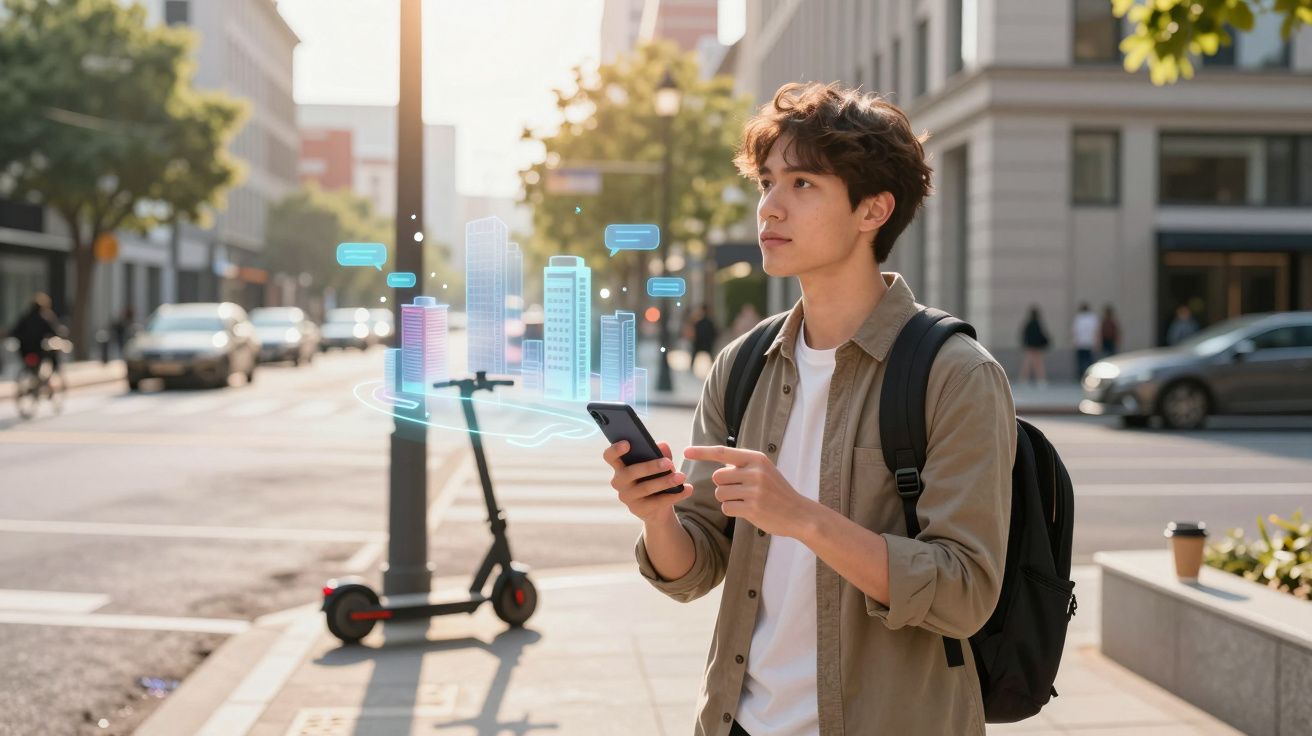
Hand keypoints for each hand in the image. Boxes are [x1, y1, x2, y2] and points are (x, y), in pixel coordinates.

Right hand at [602, 440, 692, 522]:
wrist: (657, 508)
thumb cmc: (654, 478)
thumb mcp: (657, 465)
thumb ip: (659, 454)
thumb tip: (663, 445)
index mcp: (620, 466)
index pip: (609, 456)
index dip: (615, 449)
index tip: (628, 443)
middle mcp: (619, 482)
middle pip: (631, 472)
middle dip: (650, 467)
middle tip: (669, 463)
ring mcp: (627, 497)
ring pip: (646, 488)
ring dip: (666, 481)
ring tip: (682, 477)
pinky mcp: (639, 510)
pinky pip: (657, 502)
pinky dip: (674, 495)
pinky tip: (687, 489)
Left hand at [681, 445, 816, 537]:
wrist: (799, 513)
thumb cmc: (777, 491)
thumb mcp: (764, 470)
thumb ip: (743, 466)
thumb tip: (718, 468)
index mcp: (756, 459)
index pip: (722, 452)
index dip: (702, 452)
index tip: (686, 452)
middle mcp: (755, 472)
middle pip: (717, 477)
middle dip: (722, 485)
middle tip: (739, 491)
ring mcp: (754, 490)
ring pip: (720, 493)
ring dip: (727, 499)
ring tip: (746, 501)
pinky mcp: (752, 508)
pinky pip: (726, 508)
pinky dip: (732, 510)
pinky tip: (747, 510)